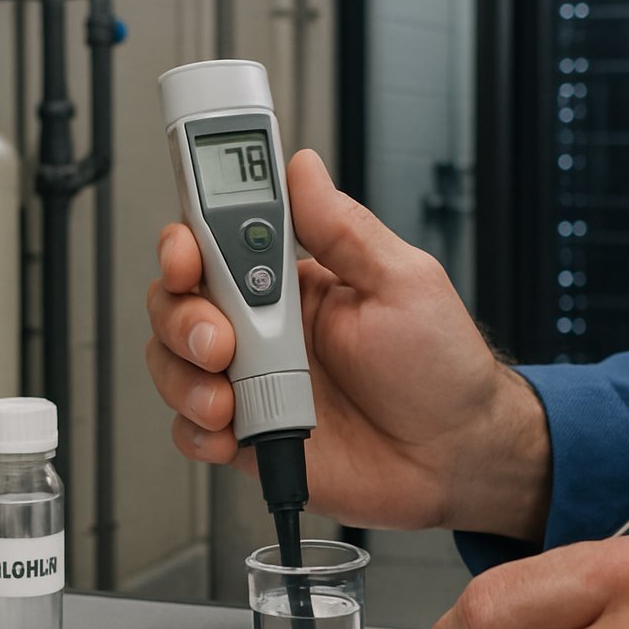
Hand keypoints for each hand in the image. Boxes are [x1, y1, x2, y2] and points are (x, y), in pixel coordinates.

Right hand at [146, 149, 549, 537]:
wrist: (456, 459)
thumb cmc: (441, 371)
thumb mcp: (401, 283)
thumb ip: (342, 229)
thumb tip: (304, 169)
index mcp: (294, 282)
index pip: (216, 242)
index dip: (186, 242)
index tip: (186, 255)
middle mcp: (263, 328)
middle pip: (177, 302)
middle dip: (182, 317)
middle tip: (221, 340)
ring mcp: (252, 382)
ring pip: (172, 364)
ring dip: (184, 377)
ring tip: (228, 397)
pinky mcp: (249, 436)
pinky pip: (191, 429)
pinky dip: (196, 430)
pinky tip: (231, 431)